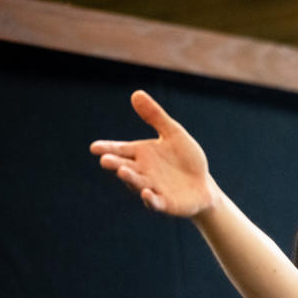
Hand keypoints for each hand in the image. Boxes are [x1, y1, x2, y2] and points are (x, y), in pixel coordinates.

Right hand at [90, 90, 217, 217]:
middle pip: (125, 167)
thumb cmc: (186, 159)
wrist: (203, 185)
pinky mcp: (165, 203)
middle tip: (105, 159)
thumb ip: (155, 117)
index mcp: (140, 154)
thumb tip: (136, 93)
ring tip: (122, 171)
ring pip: (137, 183)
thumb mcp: (173, 134)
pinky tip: (148, 194)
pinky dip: (151, 199)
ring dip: (130, 178)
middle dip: (115, 164)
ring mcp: (152, 188)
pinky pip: (156, 202)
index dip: (107, 148)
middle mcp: (142, 171)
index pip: (120, 149)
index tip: (94, 147)